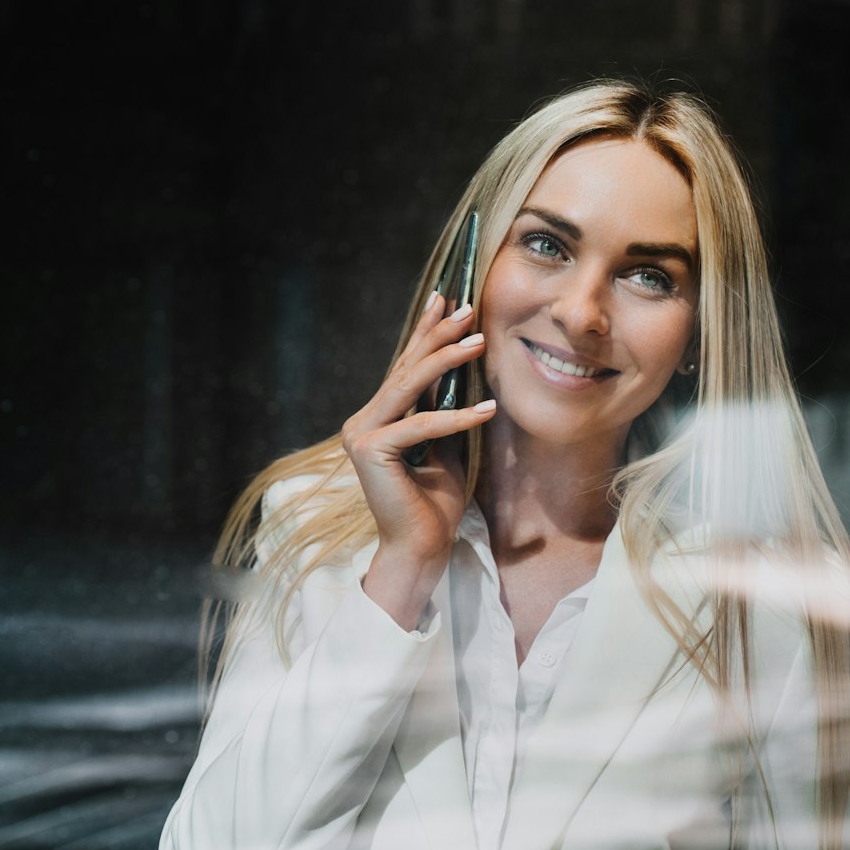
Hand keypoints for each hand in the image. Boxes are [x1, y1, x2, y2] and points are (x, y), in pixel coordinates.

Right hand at [340, 292, 495, 626]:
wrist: (421, 549)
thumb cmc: (435, 504)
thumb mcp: (446, 447)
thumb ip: (445, 412)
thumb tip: (464, 373)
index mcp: (377, 420)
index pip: (405, 368)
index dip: (425, 332)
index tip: (445, 300)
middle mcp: (362, 423)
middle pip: (406, 369)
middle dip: (438, 336)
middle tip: (467, 309)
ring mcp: (361, 435)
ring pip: (410, 387)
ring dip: (447, 361)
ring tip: (479, 342)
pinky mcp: (370, 451)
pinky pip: (422, 425)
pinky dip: (458, 418)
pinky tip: (488, 408)